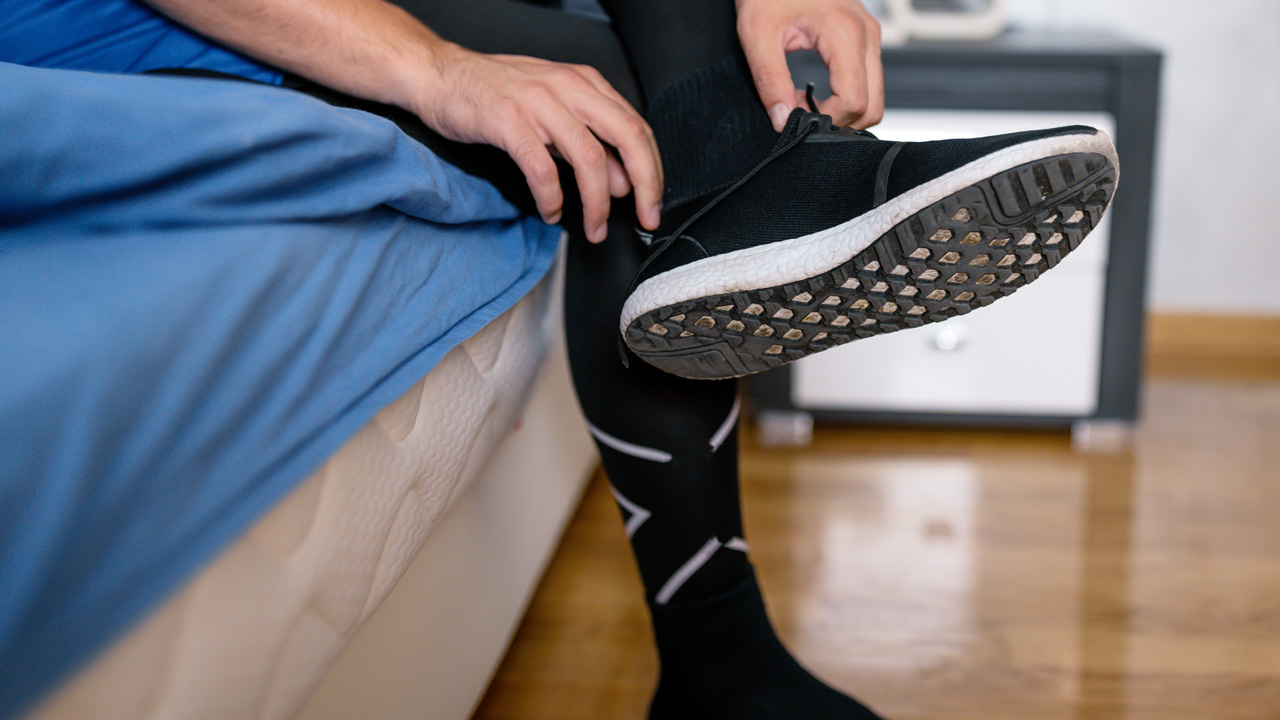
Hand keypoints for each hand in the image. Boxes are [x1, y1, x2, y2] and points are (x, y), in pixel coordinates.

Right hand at [412, 44, 662, 241]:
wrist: (440, 75)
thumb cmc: (495, 93)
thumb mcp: (553, 113)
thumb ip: (589, 144)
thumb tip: (622, 181)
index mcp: (584, 82)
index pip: (637, 127)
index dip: (653, 170)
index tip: (653, 203)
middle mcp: (568, 87)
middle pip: (627, 136)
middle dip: (644, 184)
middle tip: (645, 218)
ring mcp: (539, 103)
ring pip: (589, 157)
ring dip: (597, 203)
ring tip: (594, 228)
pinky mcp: (509, 122)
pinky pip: (543, 169)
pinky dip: (553, 198)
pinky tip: (552, 212)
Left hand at [736, 0, 883, 130]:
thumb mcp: (757, 34)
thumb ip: (770, 80)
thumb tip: (783, 119)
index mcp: (845, 32)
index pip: (855, 100)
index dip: (827, 120)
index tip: (798, 120)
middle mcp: (866, 34)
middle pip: (872, 105)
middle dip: (838, 122)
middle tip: (802, 116)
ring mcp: (869, 35)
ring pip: (873, 96)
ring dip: (841, 111)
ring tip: (803, 102)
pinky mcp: (863, 38)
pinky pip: (866, 81)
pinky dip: (844, 96)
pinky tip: (814, 91)